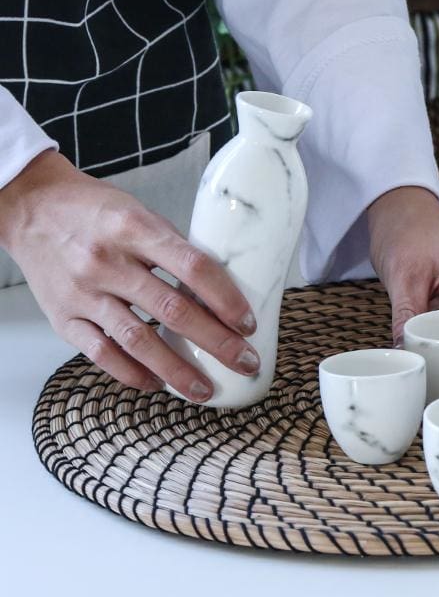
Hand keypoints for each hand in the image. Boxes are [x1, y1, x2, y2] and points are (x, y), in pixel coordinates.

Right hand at [0, 151, 259, 401]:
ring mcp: (83, 292)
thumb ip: (173, 247)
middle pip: (173, 310)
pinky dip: (132, 374)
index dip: (226, 299)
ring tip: (205, 389)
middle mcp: (108, 261)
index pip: (194, 267)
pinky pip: (101, 354)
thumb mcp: (139, 213)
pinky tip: (157, 384)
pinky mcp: (62, 317)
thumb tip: (218, 287)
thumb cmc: (95, 210)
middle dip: (216, 342)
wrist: (32, 207)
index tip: (248, 323)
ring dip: (177, 370)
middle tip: (245, 362)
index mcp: (135, 228)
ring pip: (139, 340)